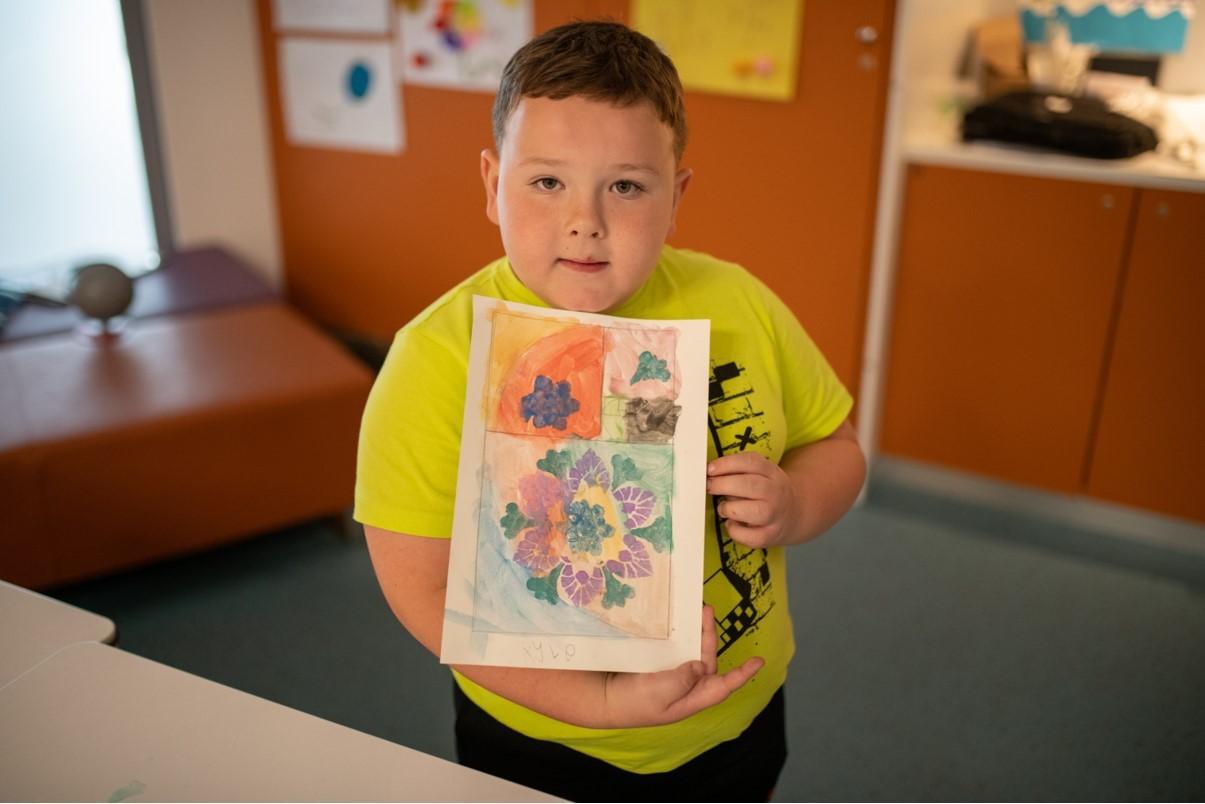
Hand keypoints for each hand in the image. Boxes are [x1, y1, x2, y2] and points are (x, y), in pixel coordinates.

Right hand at [602, 605, 762, 727]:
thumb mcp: (661, 694)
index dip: (742, 674)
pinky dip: (678, 632)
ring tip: (696, 609)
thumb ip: (683, 679)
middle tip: (706, 610)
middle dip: (709, 635)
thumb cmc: (632, 703)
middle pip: (706, 659)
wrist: (600, 697)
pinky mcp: (655, 662)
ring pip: (690, 649)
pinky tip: (676, 618)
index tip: (758, 661)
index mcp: (691, 698)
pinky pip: (673, 646)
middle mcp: (684, 685)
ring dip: (695, 630)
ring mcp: (669, 673)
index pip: (722, 686)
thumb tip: (702, 665)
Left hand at [706, 452, 798, 547]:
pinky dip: (734, 530)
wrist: (793, 514)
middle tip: (709, 486)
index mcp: (771, 472)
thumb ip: (737, 470)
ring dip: (729, 508)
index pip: (750, 462)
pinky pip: (747, 535)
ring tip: (723, 508)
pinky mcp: (769, 536)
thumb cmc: (765, 492)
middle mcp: (775, 493)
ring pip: (750, 511)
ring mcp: (774, 515)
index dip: (727, 464)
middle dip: (722, 485)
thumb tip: (709, 473)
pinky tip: (731, 523)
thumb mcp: (759, 473)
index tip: (710, 469)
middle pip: (749, 485)